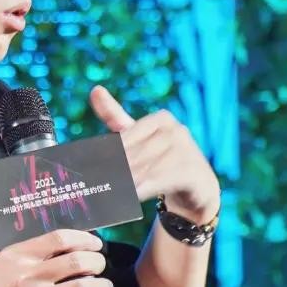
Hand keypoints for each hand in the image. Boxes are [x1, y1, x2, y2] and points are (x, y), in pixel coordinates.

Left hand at [89, 85, 219, 221]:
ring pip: (145, 170)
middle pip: (134, 155)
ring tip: (108, 193)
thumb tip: (95, 90)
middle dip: (114, 171)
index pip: (126, 138)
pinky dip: (144, 190)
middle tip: (94, 184)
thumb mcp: (139, 137)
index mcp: (161, 119)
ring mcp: (188, 151)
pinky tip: (129, 196)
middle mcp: (177, 131)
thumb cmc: (163, 159)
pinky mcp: (194, 172)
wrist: (197, 186)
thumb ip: (116, 116)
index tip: (88, 167)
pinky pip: (161, 182)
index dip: (108, 155)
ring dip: (125, 183)